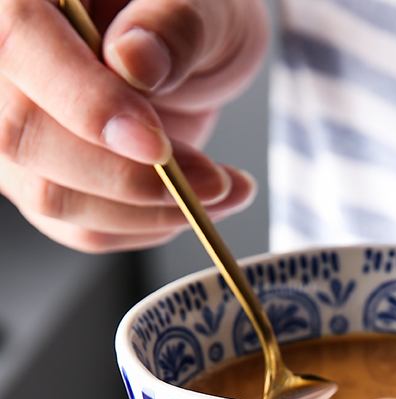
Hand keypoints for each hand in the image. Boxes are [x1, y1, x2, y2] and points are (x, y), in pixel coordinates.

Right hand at [0, 0, 267, 250]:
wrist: (190, 53)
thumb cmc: (189, 17)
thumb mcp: (201, 4)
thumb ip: (171, 25)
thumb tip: (134, 62)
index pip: (20, 45)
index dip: (87, 104)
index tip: (157, 146)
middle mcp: (3, 68)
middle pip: (26, 137)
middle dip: (131, 176)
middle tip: (214, 180)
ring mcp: (15, 131)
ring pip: (53, 197)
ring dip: (150, 212)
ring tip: (222, 189)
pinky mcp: (45, 181)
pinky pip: (83, 228)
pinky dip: (148, 227)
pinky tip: (197, 206)